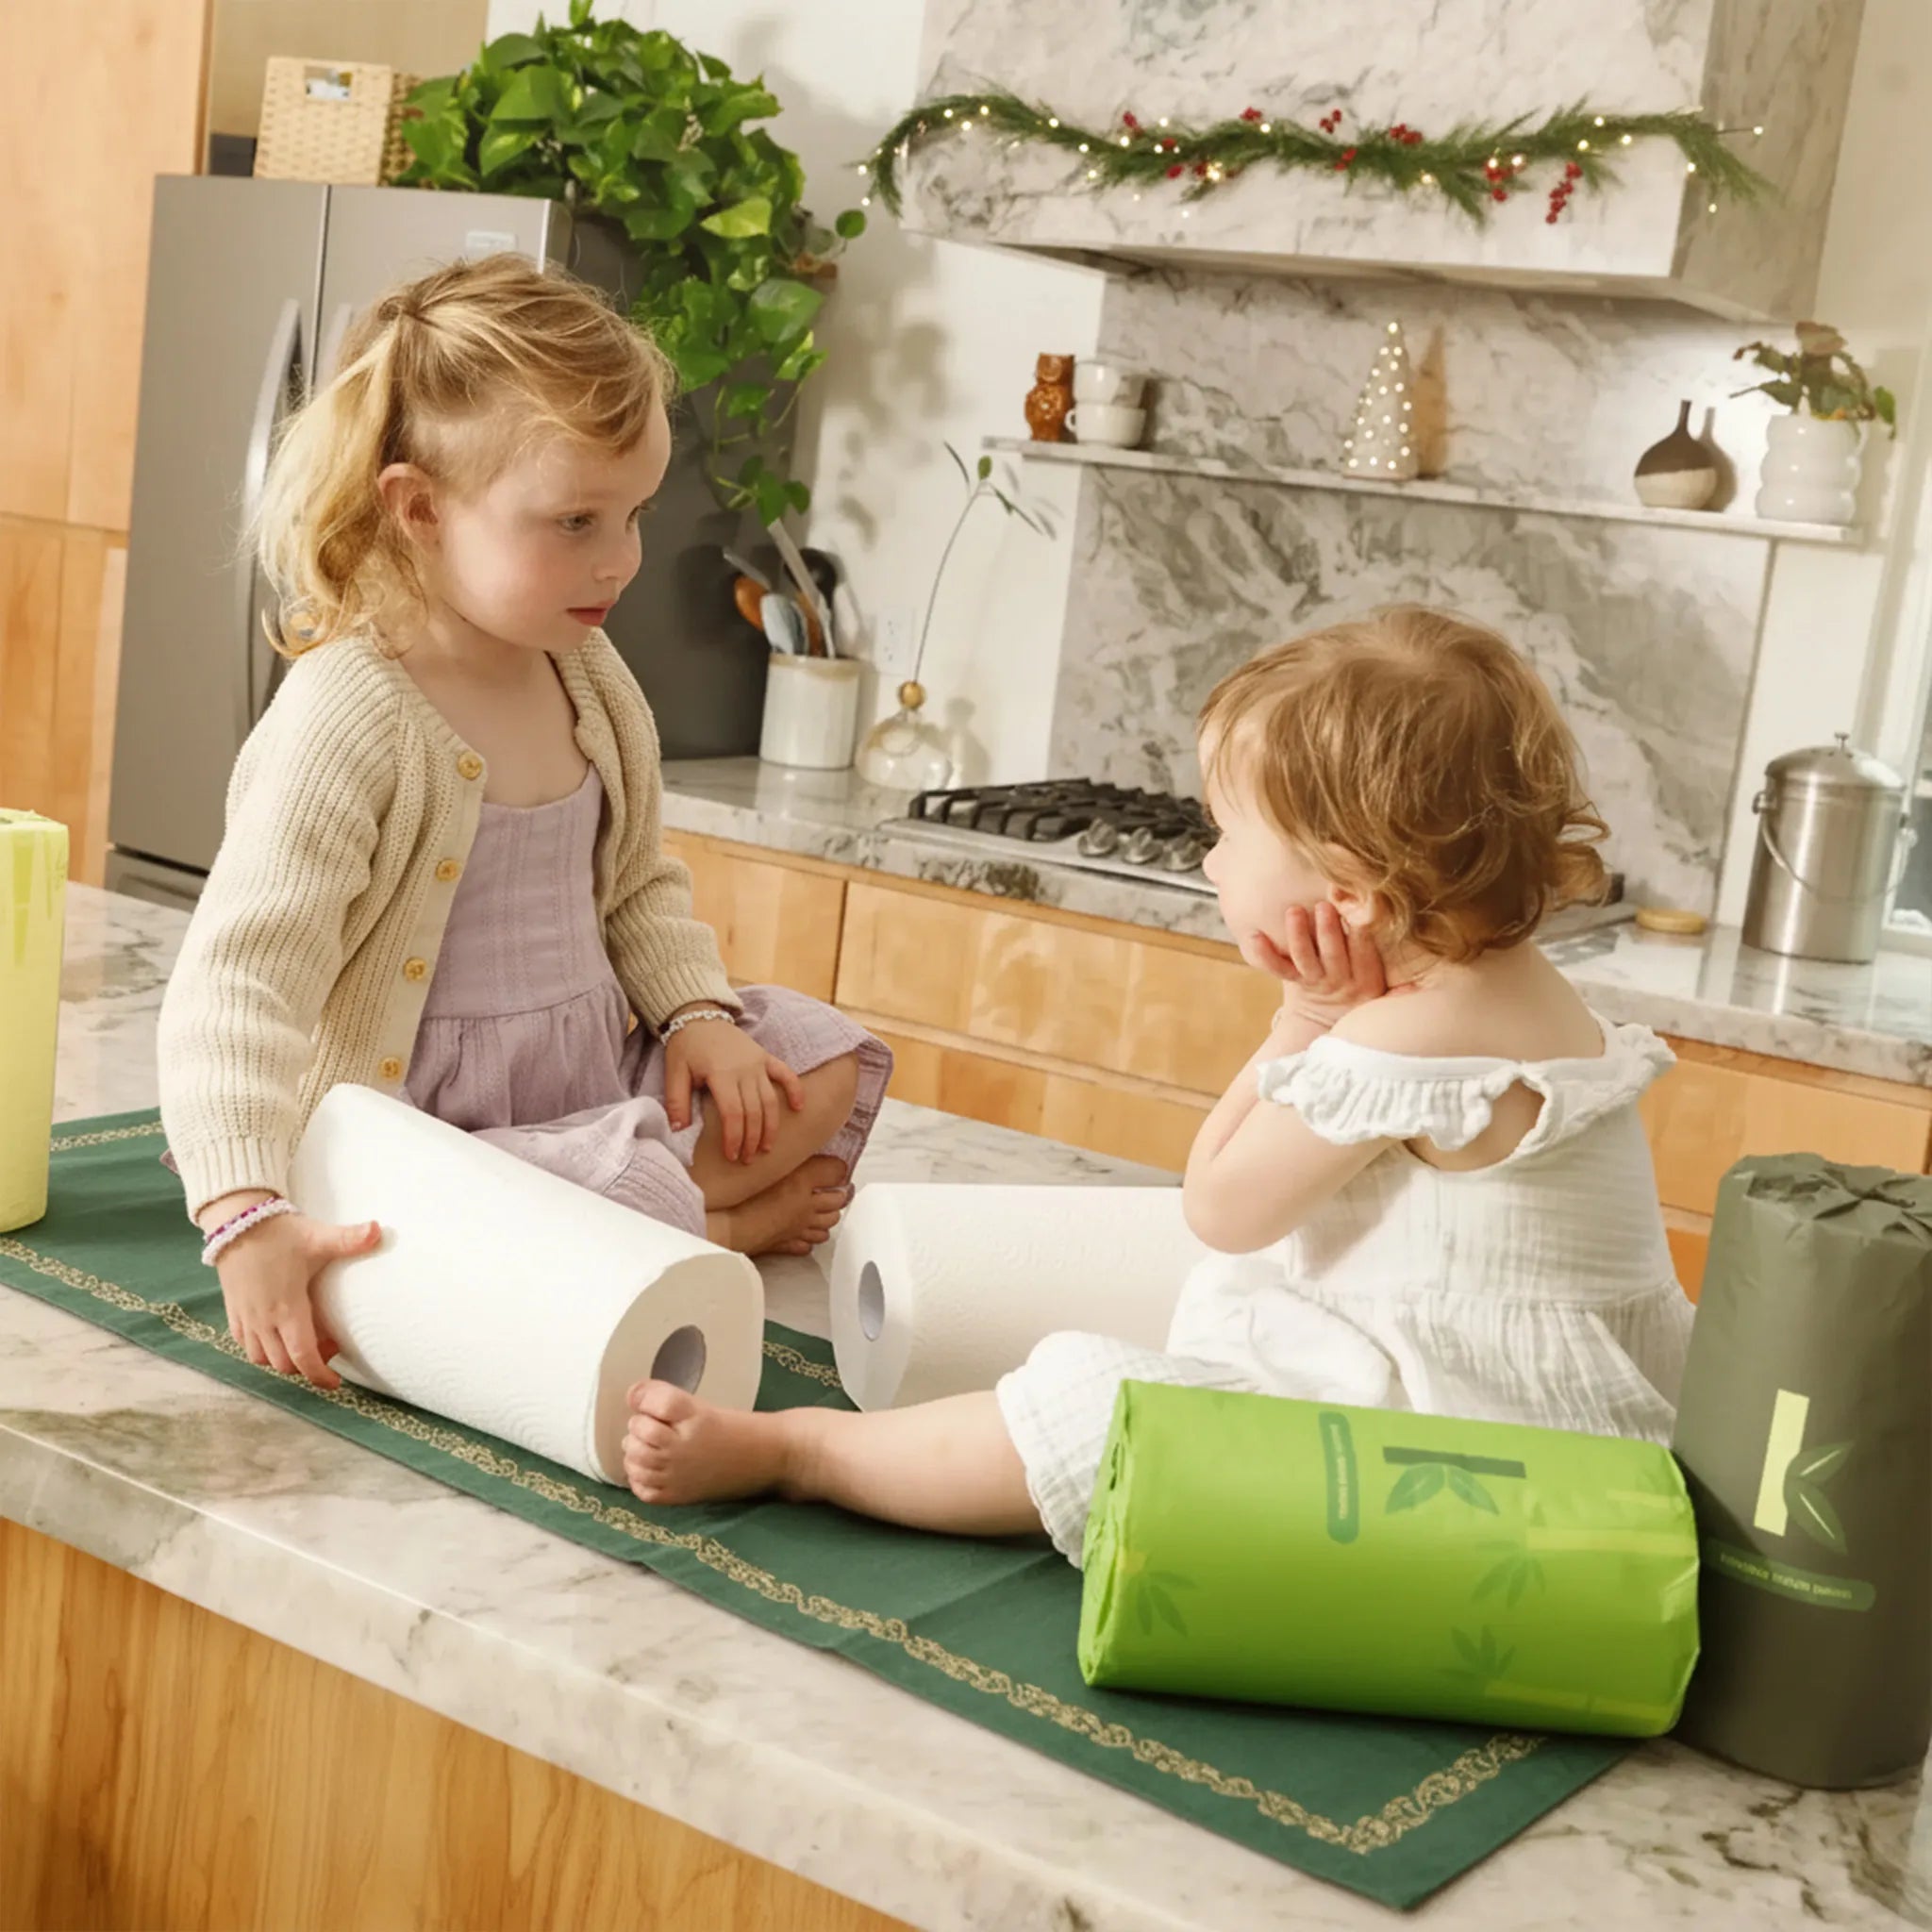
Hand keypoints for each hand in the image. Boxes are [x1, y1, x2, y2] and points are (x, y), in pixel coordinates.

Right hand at [210, 1208, 380, 1388]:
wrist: (235, 1220)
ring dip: (283, 1358)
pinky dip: (262, 1348)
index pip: (302, 1356)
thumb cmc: (279, 1233)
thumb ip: (349, 1239)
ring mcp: (245, 1317)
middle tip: (329, 1346)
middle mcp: (263, 1319)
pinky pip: (245, 1344)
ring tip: (305, 1339)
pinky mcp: (233, 1310)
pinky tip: (278, 1333)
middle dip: (307, 1365)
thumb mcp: (317, 1237)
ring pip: (261, 1358)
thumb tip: (380, 1230)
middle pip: (284, 1364)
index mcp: (287, 1308)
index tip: (335, 1383)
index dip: (319, 1375)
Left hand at [664, 1017, 805, 1162]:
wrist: (698, 1015)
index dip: (734, 1138)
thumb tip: (678, 1130)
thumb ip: (676, 1101)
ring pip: (770, 1100)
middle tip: (747, 1159)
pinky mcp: (765, 1057)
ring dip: (770, 1126)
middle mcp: (744, 1069)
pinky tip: (799, 1108)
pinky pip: (785, 1074)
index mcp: (721, 1074)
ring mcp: (758, 1063)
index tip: (731, 1156)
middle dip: (752, 1139)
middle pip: (754, 1112)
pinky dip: (795, 1090)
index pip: (733, 1114)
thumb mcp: (674, 1073)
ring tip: (766, 1148)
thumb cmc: (685, 1047)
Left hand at [1249, 903, 1386, 1030]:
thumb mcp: (1381, 975)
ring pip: (1305, 961)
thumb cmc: (1362, 981)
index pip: (1365, 951)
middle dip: (1328, 931)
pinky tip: (1253, 936)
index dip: (1361, 928)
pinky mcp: (1296, 981)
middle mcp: (1342, 981)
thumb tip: (1412, 928)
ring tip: (1294, 912)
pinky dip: (1264, 954)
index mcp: (1368, 977)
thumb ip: (1388, 954)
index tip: (1358, 904)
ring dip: (1299, 935)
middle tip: (1323, 906)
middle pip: (1334, 956)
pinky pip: (1279, 970)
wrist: (1334, 1018)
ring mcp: (1316, 982)